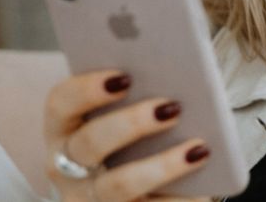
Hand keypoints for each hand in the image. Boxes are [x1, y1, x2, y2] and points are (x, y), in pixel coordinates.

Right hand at [43, 69, 210, 201]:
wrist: (136, 195)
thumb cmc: (132, 141)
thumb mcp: (125, 118)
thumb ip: (140, 96)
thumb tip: (179, 77)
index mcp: (63, 130)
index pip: (61, 103)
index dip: (88, 88)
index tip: (125, 77)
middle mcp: (65, 167)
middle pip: (90, 143)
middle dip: (132, 123)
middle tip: (172, 107)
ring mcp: (88, 199)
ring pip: (119, 185)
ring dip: (162, 166)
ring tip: (198, 149)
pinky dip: (179, 199)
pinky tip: (204, 189)